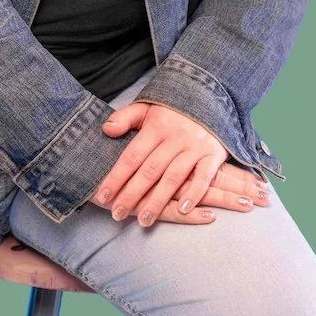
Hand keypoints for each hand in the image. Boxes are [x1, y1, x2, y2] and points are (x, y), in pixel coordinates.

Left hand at [90, 100, 270, 227]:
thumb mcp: (148, 106)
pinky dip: (194, 193)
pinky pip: (204, 176)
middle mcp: (175, 137)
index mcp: (156, 126)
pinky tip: (183, 210)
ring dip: (158, 200)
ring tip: (144, 220)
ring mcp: (195, 146)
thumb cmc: (174, 108)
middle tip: (117, 214)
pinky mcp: (213, 154)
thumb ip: (126, 117)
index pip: (132, 156)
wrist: (212, 95)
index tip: (102, 196)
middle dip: (132, 194)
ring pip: (173, 177)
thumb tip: (106, 130)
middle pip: (150, 170)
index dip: (116, 177)